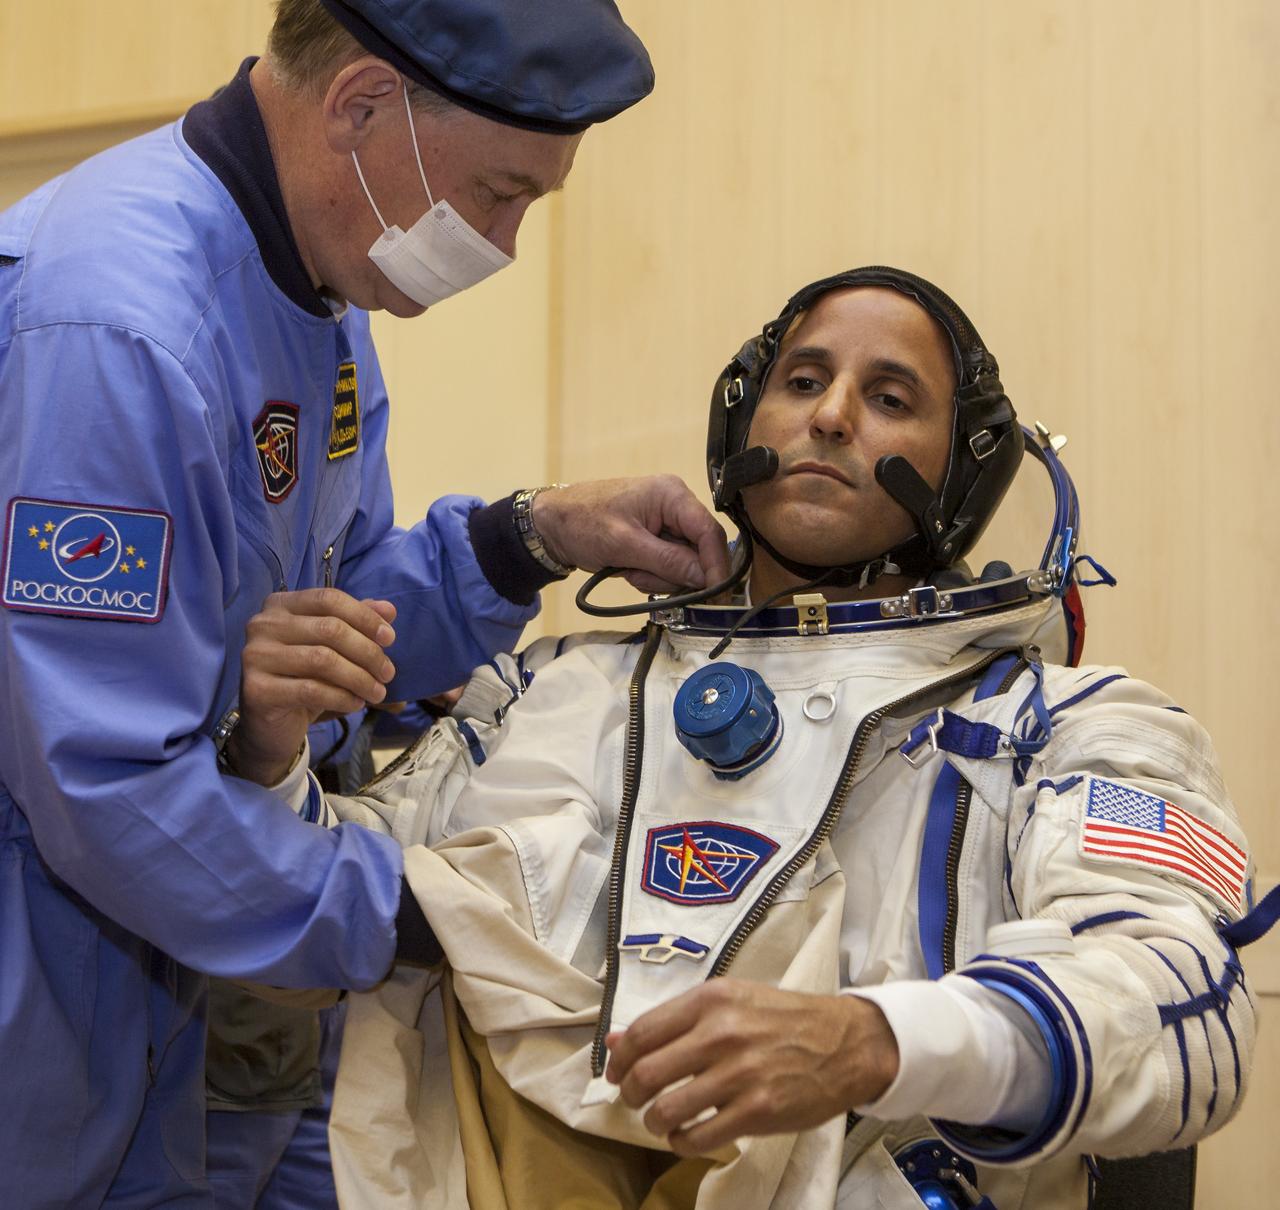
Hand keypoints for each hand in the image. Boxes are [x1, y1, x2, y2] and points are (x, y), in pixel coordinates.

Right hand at [226, 589, 397, 784]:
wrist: (272, 725)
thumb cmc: (305, 678)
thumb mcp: (333, 648)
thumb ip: (357, 624)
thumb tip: (389, 609)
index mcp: (280, 605)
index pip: (329, 598)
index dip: (365, 617)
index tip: (390, 638)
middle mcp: (263, 625)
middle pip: (329, 628)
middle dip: (367, 652)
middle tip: (388, 673)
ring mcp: (255, 656)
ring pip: (322, 659)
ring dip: (359, 678)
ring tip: (377, 692)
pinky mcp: (257, 689)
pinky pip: (311, 690)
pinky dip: (342, 697)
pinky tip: (356, 704)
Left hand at [533, 477, 729, 592]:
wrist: (551, 524)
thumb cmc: (582, 523)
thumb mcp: (624, 544)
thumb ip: (667, 561)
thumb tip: (705, 579)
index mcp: (672, 495)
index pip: (709, 532)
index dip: (716, 566)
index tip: (715, 595)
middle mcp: (675, 506)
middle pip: (698, 552)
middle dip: (673, 573)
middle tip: (641, 578)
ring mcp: (666, 524)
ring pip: (683, 564)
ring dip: (658, 577)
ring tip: (628, 570)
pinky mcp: (656, 539)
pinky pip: (668, 566)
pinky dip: (650, 575)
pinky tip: (627, 569)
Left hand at [604, 980, 898, 1155]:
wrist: (845, 1042)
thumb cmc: (782, 1019)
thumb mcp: (729, 1001)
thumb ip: (673, 1020)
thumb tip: (614, 1041)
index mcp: (711, 999)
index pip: (641, 1032)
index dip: (619, 1060)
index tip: (616, 1073)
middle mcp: (721, 1032)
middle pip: (646, 1073)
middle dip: (629, 1094)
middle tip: (634, 1100)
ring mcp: (740, 1073)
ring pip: (666, 1110)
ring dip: (653, 1121)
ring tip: (661, 1120)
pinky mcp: (758, 1111)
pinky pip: (697, 1137)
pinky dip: (681, 1142)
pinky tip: (687, 1134)